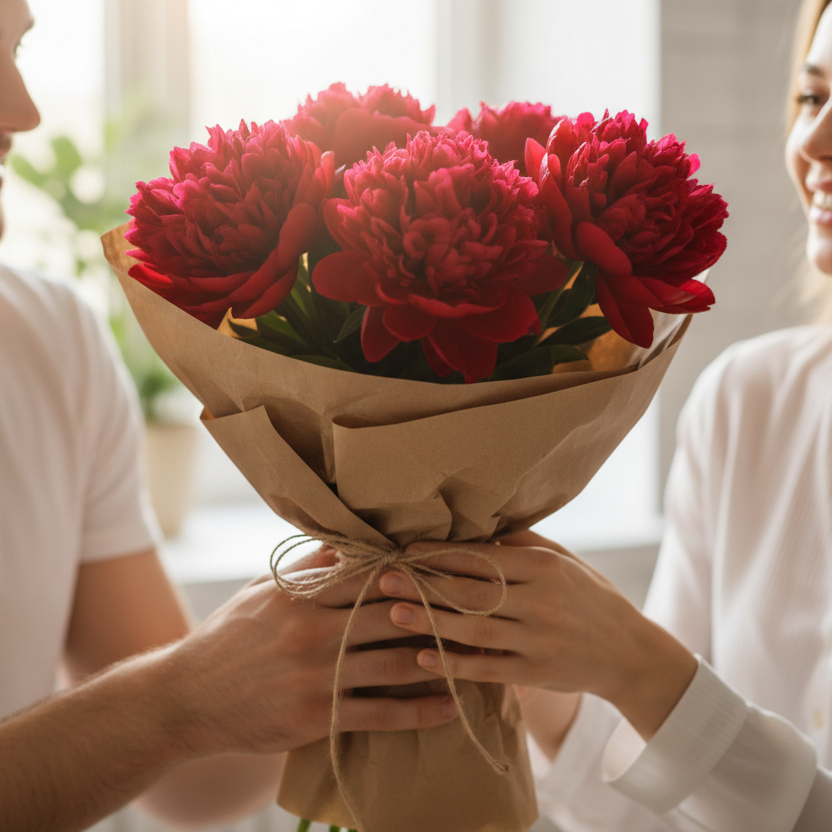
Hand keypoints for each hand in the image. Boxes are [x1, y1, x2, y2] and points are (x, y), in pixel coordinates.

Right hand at [158, 551, 457, 757]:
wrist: (186, 698)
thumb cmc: (228, 637)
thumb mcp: (261, 591)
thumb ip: (307, 570)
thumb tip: (347, 543)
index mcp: (301, 595)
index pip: (370, 575)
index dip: (413, 572)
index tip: (447, 569)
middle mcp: (313, 631)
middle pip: (391, 614)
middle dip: (436, 610)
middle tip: (477, 607)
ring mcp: (317, 676)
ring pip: (395, 662)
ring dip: (441, 658)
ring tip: (477, 654)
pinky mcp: (317, 717)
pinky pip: (381, 714)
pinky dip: (421, 711)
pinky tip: (451, 705)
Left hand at [378, 531, 696, 739]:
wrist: (631, 654)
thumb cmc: (590, 598)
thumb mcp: (565, 561)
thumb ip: (522, 543)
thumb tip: (475, 525)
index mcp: (545, 567)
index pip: (482, 557)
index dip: (440, 554)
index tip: (405, 551)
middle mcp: (541, 601)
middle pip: (471, 591)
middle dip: (424, 584)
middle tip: (385, 578)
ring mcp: (538, 640)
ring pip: (473, 628)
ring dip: (429, 622)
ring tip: (391, 614)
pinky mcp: (536, 673)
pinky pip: (488, 668)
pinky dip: (454, 664)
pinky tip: (423, 657)